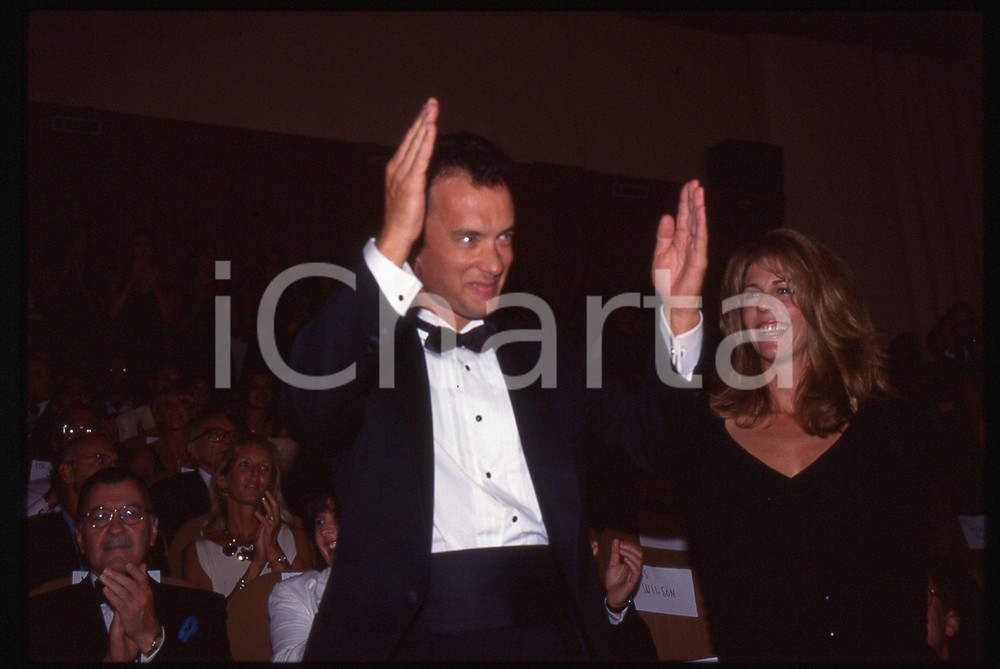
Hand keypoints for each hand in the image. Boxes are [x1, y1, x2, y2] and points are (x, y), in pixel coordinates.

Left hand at [99, 563, 159, 656]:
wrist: (146, 630)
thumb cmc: (145, 610)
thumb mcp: (147, 594)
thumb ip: (142, 579)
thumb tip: (142, 564)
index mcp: (148, 591)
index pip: (142, 578)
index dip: (134, 571)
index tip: (126, 564)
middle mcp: (142, 597)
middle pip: (129, 583)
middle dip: (116, 576)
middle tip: (106, 570)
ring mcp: (134, 605)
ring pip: (121, 592)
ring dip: (110, 583)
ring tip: (102, 578)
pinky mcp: (126, 614)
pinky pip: (117, 602)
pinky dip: (110, 595)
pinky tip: (105, 590)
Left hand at [253, 491, 281, 562]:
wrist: (269, 548)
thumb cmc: (266, 538)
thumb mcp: (265, 526)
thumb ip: (265, 519)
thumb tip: (262, 511)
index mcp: (275, 519)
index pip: (275, 506)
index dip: (272, 498)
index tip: (267, 491)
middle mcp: (276, 520)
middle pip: (275, 506)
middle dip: (271, 498)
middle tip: (266, 491)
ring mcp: (274, 525)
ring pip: (272, 512)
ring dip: (266, 505)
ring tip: (262, 499)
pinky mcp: (270, 530)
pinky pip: (265, 521)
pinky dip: (260, 517)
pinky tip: (256, 513)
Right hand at [376, 97, 438, 265]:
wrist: (397, 233)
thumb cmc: (406, 216)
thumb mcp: (411, 191)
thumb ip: (416, 176)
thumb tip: (427, 168)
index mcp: (396, 168)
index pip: (410, 142)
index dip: (418, 125)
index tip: (427, 111)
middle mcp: (397, 167)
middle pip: (412, 137)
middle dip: (422, 118)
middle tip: (431, 102)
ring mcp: (402, 174)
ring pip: (416, 143)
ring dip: (425, 124)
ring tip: (432, 109)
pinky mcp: (410, 182)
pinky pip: (420, 157)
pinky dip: (426, 141)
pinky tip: (431, 128)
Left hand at [604, 538, 642, 609]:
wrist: (612, 595)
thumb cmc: (614, 580)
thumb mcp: (612, 563)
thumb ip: (615, 553)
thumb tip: (616, 540)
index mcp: (631, 562)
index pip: (636, 550)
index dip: (629, 545)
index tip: (620, 542)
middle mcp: (635, 567)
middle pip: (639, 554)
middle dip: (630, 547)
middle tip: (621, 545)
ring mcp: (635, 574)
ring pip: (639, 561)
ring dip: (630, 554)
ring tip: (621, 551)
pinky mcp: (634, 581)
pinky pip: (636, 571)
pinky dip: (631, 563)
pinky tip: (624, 560)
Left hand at [652, 179, 707, 333]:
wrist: (671, 300)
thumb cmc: (667, 280)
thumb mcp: (659, 254)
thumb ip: (663, 236)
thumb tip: (667, 216)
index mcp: (678, 240)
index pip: (683, 216)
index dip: (685, 201)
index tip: (688, 186)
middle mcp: (689, 242)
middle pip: (692, 216)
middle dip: (693, 199)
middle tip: (695, 183)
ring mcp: (696, 249)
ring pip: (698, 225)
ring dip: (699, 208)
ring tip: (699, 192)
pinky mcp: (699, 258)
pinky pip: (701, 239)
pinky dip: (701, 225)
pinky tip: (701, 213)